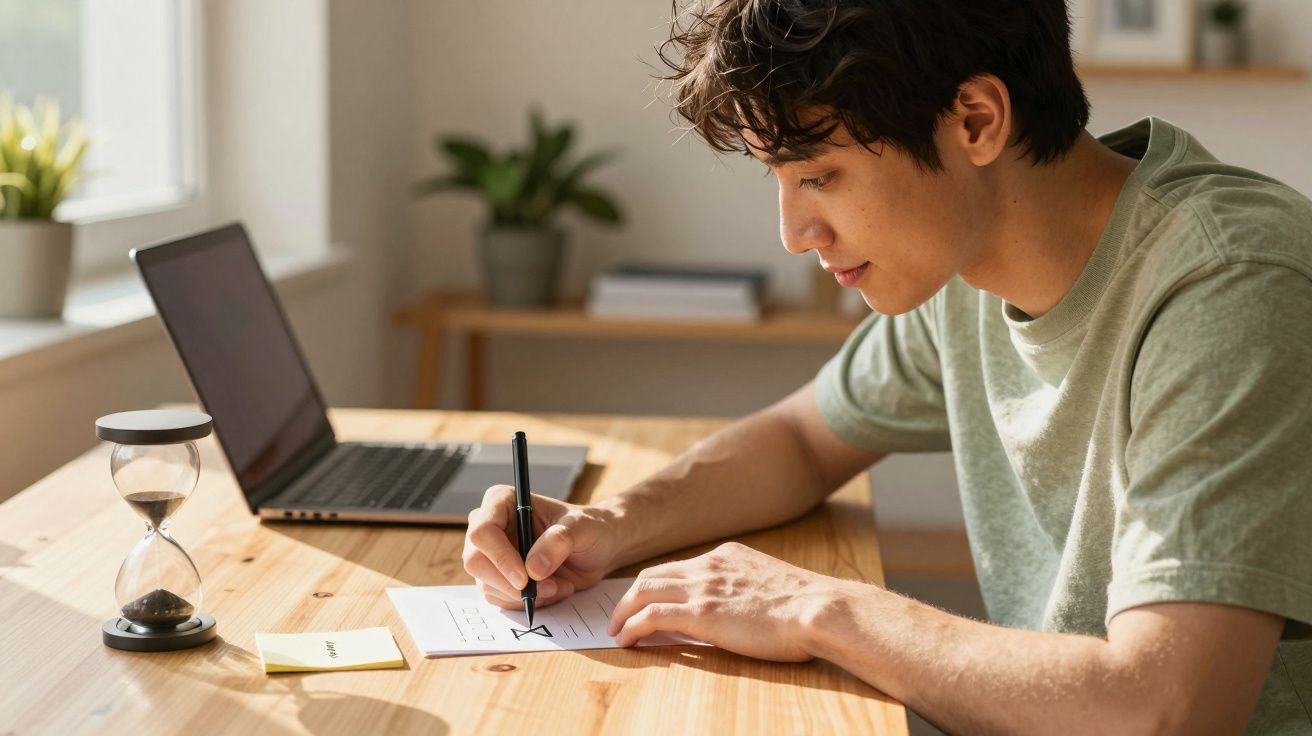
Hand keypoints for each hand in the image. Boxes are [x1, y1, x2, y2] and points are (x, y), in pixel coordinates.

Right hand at [463, 484, 618, 608]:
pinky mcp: (500, 578)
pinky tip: (552, 590)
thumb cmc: (589, 528)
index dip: (499, 557)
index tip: (524, 578)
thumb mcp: (581, 528)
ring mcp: (493, 554)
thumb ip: (558, 542)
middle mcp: (491, 527)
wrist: (597, 548)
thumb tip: (533, 570)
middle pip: (475, 561)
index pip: (482, 531)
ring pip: (487, 585)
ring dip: (524, 595)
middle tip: (545, 589)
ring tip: (558, 585)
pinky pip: (499, 599)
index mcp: (503, 502)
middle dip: (509, 583)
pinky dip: (527, 602)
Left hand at [607, 542, 848, 661]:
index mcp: (728, 556)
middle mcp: (710, 565)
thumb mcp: (770, 585)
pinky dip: (632, 627)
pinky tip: (625, 640)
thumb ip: (745, 590)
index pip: (680, 566)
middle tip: (620, 613)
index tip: (648, 599)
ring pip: (644, 590)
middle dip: (630, 594)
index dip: (659, 584)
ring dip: (623, 611)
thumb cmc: (807, 606)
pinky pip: (651, 616)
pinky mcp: (700, 613)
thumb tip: (734, 610)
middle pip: (653, 574)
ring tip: (615, 629)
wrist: (818, 609)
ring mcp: (703, 587)